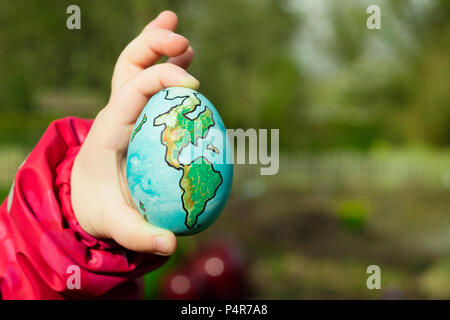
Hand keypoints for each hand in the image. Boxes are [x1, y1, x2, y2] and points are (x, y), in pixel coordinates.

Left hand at [70, 11, 198, 254]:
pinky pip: (148, 83)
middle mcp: (115, 112)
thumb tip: (170, 244)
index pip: (132, 90)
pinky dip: (165, 67)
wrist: (86, 198)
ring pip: (136, 66)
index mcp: (110, 129)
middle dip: (153, 46)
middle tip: (184, 42)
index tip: (194, 86)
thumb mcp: (116, 224)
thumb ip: (139, 234)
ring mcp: (124, 110)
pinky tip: (186, 60)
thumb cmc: (101, 208)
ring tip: (183, 38)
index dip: (162, 79)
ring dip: (157, 46)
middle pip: (128, 65)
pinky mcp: (135, 114)